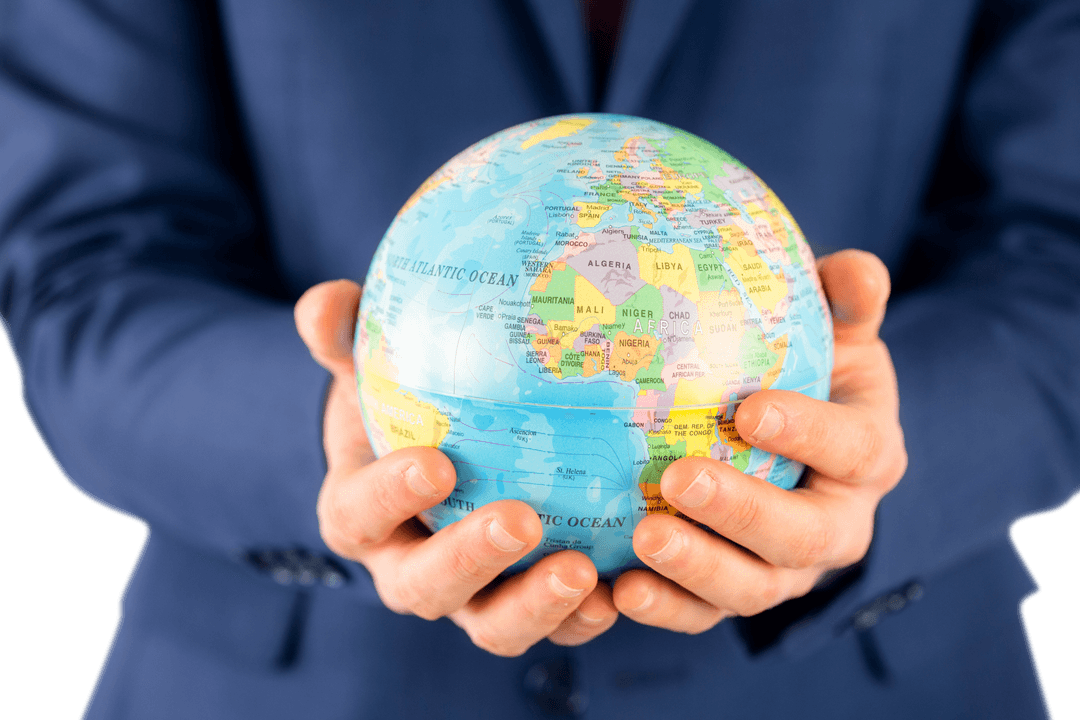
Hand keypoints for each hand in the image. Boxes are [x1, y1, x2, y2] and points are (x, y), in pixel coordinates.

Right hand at [294, 280, 618, 655]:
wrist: (436, 451)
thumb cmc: (399, 404)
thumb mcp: (366, 365)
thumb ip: (342, 334)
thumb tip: (324, 301)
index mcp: (359, 514)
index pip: (359, 515)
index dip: (390, 497)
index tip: (437, 462)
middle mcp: (406, 568)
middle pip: (423, 587)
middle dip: (469, 559)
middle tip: (521, 520)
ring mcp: (466, 597)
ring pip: (490, 625)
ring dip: (534, 606)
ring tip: (583, 571)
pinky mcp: (520, 607)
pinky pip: (549, 629)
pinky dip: (579, 620)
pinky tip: (618, 595)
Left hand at [612, 250, 906, 631]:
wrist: (791, 440)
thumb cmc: (807, 373)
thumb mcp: (835, 332)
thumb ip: (847, 301)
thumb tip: (856, 271)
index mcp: (867, 455)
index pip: (853, 448)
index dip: (810, 432)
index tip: (752, 409)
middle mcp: (837, 524)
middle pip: (803, 537)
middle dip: (744, 513)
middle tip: (679, 478)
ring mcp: (785, 569)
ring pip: (753, 588)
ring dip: (698, 568)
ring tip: (642, 538)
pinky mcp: (733, 591)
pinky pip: (703, 613)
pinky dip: (665, 608)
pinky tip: (616, 590)